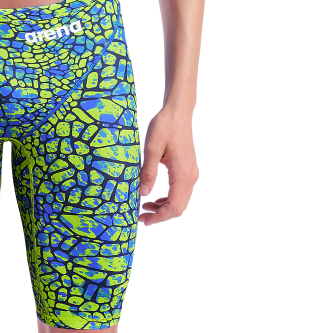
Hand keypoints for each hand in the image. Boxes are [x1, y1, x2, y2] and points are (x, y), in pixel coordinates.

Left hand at [138, 107, 199, 225]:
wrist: (178, 112)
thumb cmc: (165, 126)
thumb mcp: (151, 147)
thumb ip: (148, 172)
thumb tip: (143, 194)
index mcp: (182, 174)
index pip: (174, 206)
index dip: (159, 217)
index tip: (144, 221)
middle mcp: (191, 177)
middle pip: (179, 208)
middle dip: (161, 216)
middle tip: (142, 217)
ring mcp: (191, 173)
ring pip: (181, 201)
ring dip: (164, 208)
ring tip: (145, 207)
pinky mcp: (189, 169)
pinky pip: (181, 192)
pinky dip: (169, 199)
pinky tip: (155, 197)